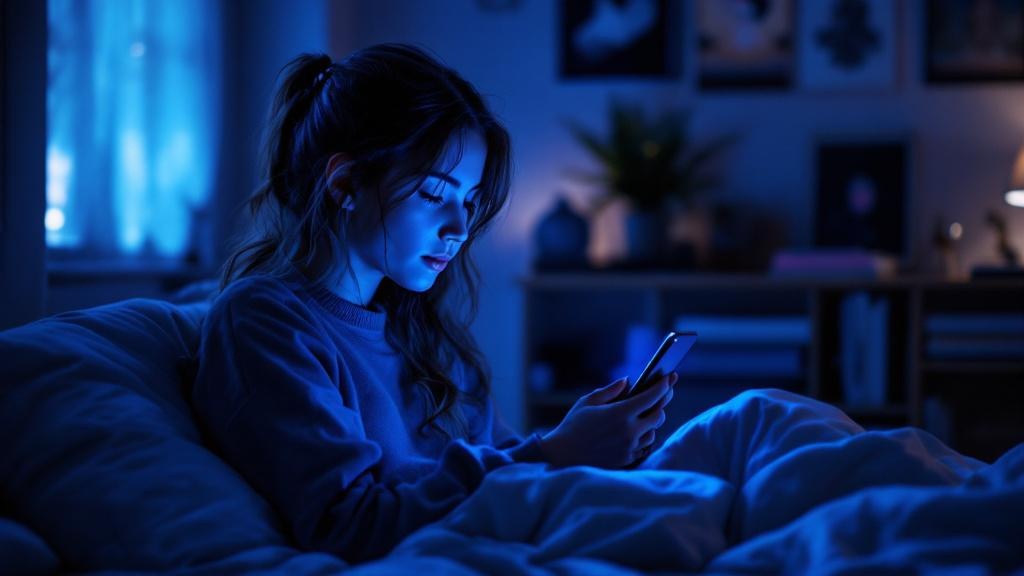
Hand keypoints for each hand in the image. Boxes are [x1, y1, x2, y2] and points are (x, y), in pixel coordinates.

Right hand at [538, 372, 676, 468]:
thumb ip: (610, 390)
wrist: (562, 455)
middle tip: (662, 394)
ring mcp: (629, 447)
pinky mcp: (627, 459)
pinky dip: (643, 437)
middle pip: (658, 415)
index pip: (651, 397)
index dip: (663, 386)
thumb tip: (628, 381)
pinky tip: (636, 431)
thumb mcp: (587, 402)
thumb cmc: (572, 425)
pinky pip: (644, 447)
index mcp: (620, 413)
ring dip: (651, 422)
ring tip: (644, 414)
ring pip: (653, 432)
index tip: (670, 377)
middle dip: (661, 403)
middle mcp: (629, 431)